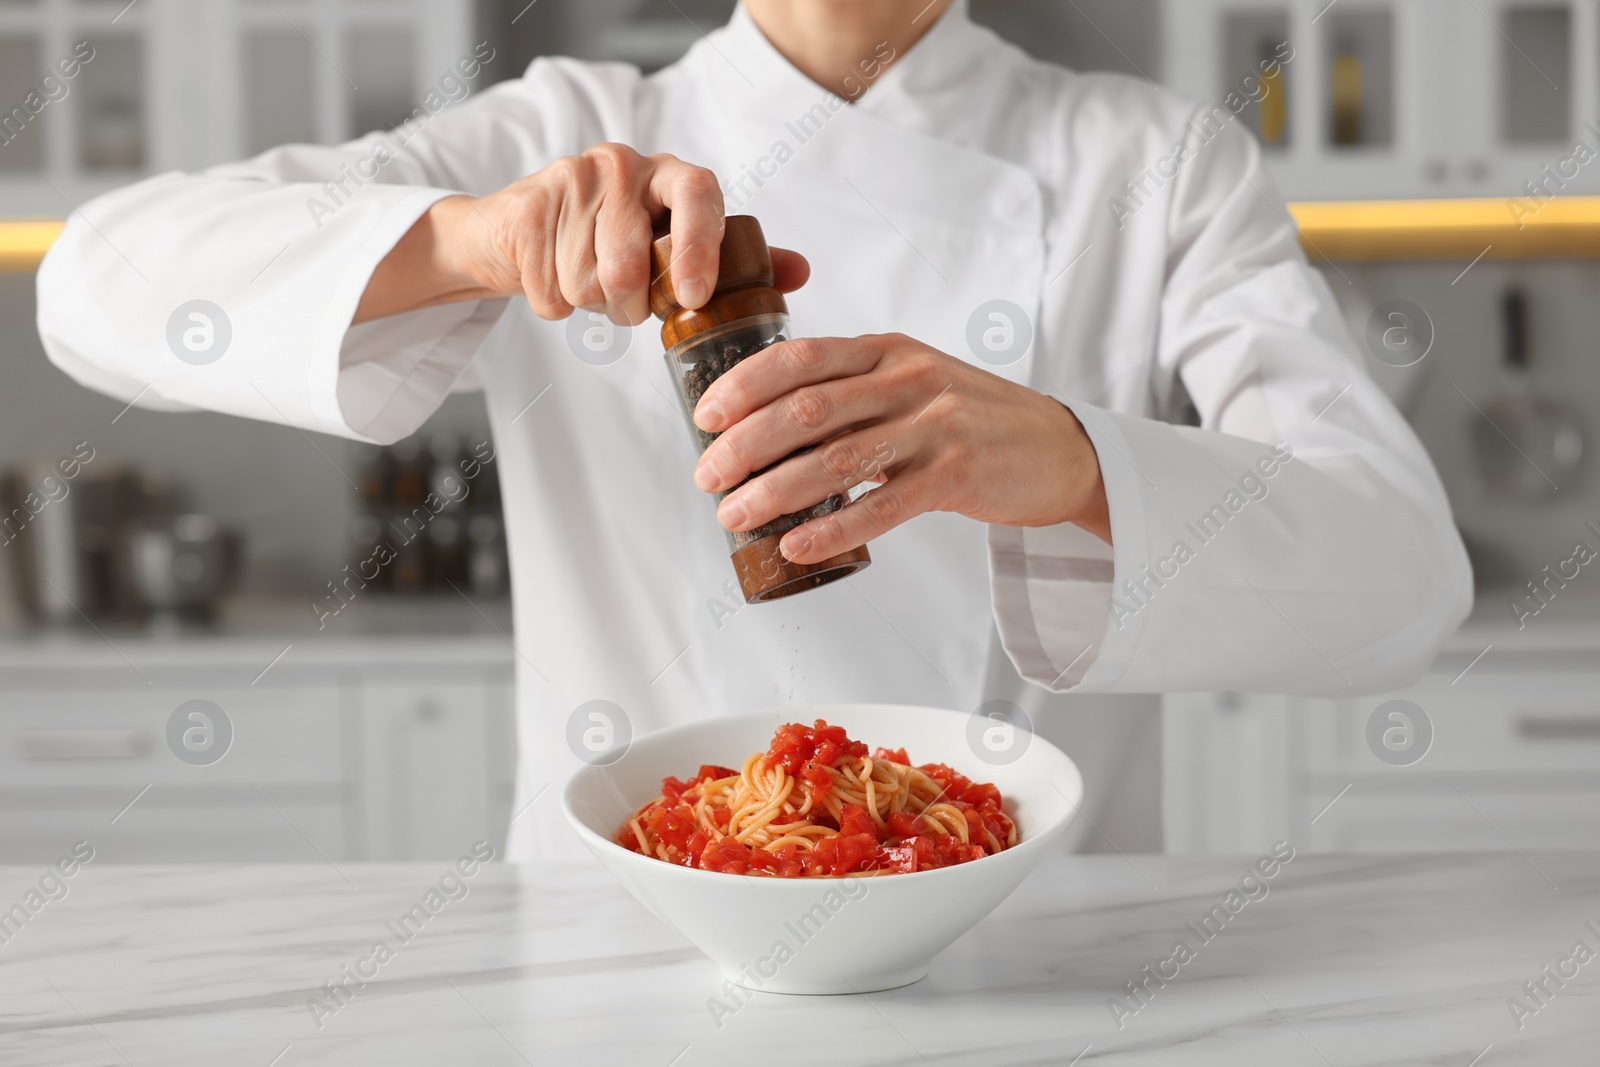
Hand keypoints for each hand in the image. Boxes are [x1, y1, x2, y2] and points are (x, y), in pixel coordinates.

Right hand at [356, 143, 808, 323]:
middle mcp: (623, 166)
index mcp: (670, 173)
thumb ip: (734, 259)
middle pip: (630, 265)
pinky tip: (553, 276)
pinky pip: (548, 289)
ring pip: (587, 284)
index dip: (700, 249)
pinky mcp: (527, 208)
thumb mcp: (675, 245)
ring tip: (588, 281)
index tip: (695, 296)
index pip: (699, 196)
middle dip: (628, 304)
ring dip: (589, 303)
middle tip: (626, 301)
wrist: (521, 229)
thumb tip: (799, 272)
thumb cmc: (612, 240)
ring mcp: (571, 181)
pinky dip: (553, 303)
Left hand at [691, 333, 1110, 563]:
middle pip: (806, 407)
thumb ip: (853, 391)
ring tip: (734, 516)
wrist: (1061, 448)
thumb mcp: (914, 382)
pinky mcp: (956, 475)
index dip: (743, 386)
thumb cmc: (974, 419)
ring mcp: (935, 426)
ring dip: (773, 491)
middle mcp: (908, 380)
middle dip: (744, 445)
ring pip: (835, 458)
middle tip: (706, 478)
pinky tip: (795, 545)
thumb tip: (767, 425)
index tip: (704, 417)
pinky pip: (881, 506)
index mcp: (887, 352)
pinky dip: (831, 528)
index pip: (800, 357)